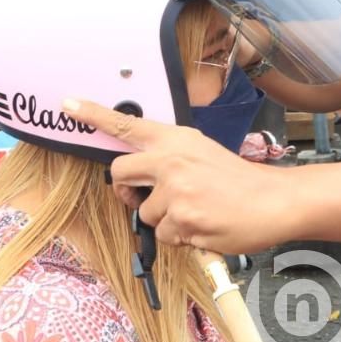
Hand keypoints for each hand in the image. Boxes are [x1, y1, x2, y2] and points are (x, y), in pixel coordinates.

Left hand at [61, 98, 296, 252]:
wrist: (273, 200)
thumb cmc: (235, 179)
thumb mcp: (200, 151)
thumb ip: (167, 157)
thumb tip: (137, 174)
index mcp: (174, 138)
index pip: (126, 124)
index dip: (93, 114)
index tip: (67, 104)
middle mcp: (171, 160)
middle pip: (119, 173)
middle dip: (127, 191)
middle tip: (149, 196)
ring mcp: (176, 192)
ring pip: (143, 213)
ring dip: (164, 220)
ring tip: (196, 212)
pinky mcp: (184, 221)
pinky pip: (164, 236)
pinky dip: (181, 237)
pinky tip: (203, 226)